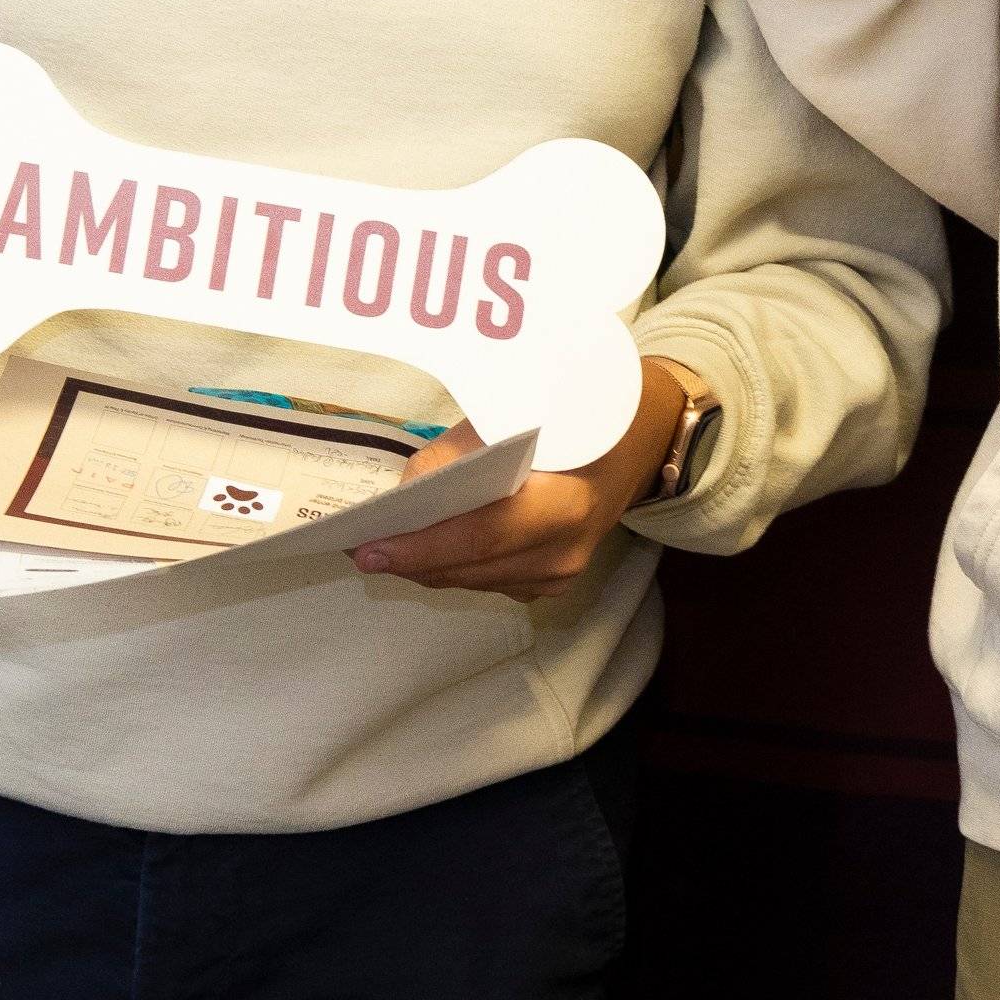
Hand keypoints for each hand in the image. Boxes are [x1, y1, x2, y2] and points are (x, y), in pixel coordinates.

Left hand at [349, 361, 690, 602]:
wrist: (640, 439)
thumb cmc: (574, 415)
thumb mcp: (515, 416)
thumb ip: (459, 456)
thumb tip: (405, 495)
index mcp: (565, 505)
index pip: (480, 535)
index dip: (420, 546)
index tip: (368, 548)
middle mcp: (565, 552)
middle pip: (469, 566)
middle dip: (410, 558)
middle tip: (358, 547)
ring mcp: (562, 575)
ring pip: (473, 580)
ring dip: (426, 565)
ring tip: (381, 547)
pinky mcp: (553, 584)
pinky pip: (488, 581)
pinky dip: (453, 566)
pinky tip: (424, 549)